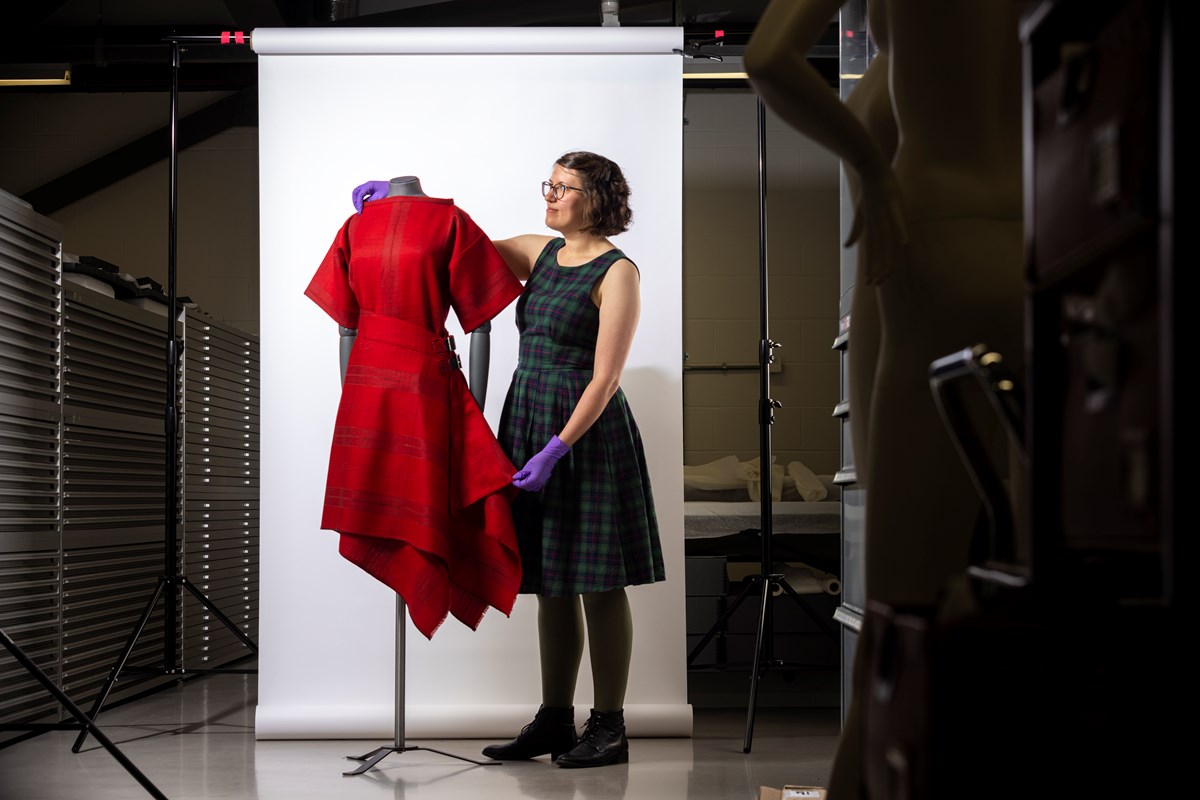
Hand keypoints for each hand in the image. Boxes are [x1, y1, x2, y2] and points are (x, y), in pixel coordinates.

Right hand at [351, 180, 389, 213]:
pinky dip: (361, 202)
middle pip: (355, 192)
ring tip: (360, 209)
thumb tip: (364, 207)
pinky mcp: (370, 191)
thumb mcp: (380, 197)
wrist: (396, 188)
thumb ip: (371, 201)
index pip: (360, 194)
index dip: (359, 203)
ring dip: (357, 201)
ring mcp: (368, 188)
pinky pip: (362, 196)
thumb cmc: (389, 190)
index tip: (360, 211)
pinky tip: (363, 208)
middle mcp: (367, 185)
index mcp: (369, 185)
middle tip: (358, 210)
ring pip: (357, 194)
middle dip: (355, 201)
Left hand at [512, 435, 569, 491]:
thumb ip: (521, 473)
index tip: (513, 480)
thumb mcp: (528, 466)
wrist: (549, 457)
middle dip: (521, 484)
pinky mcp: (544, 480)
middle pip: (527, 488)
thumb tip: (515, 477)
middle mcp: (538, 483)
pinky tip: (529, 480)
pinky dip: (532, 485)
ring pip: (532, 488)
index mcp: (534, 480)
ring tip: (523, 479)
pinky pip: (536, 486)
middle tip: (517, 479)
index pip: (522, 485)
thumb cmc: (539, 460)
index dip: (516, 483)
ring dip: (526, 486)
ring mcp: (542, 482)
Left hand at [844, 161, 907, 284]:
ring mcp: (884, 214)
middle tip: (877, 284)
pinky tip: (904, 244)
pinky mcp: (893, 203)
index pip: (870, 251)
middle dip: (877, 268)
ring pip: (885, 241)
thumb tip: (847, 246)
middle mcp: (876, 223)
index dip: (870, 267)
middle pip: (877, 250)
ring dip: (887, 258)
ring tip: (889, 273)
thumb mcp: (859, 212)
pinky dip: (900, 232)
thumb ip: (855, 230)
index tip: (870, 282)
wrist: (870, 167)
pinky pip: (897, 221)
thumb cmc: (867, 190)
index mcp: (870, 226)